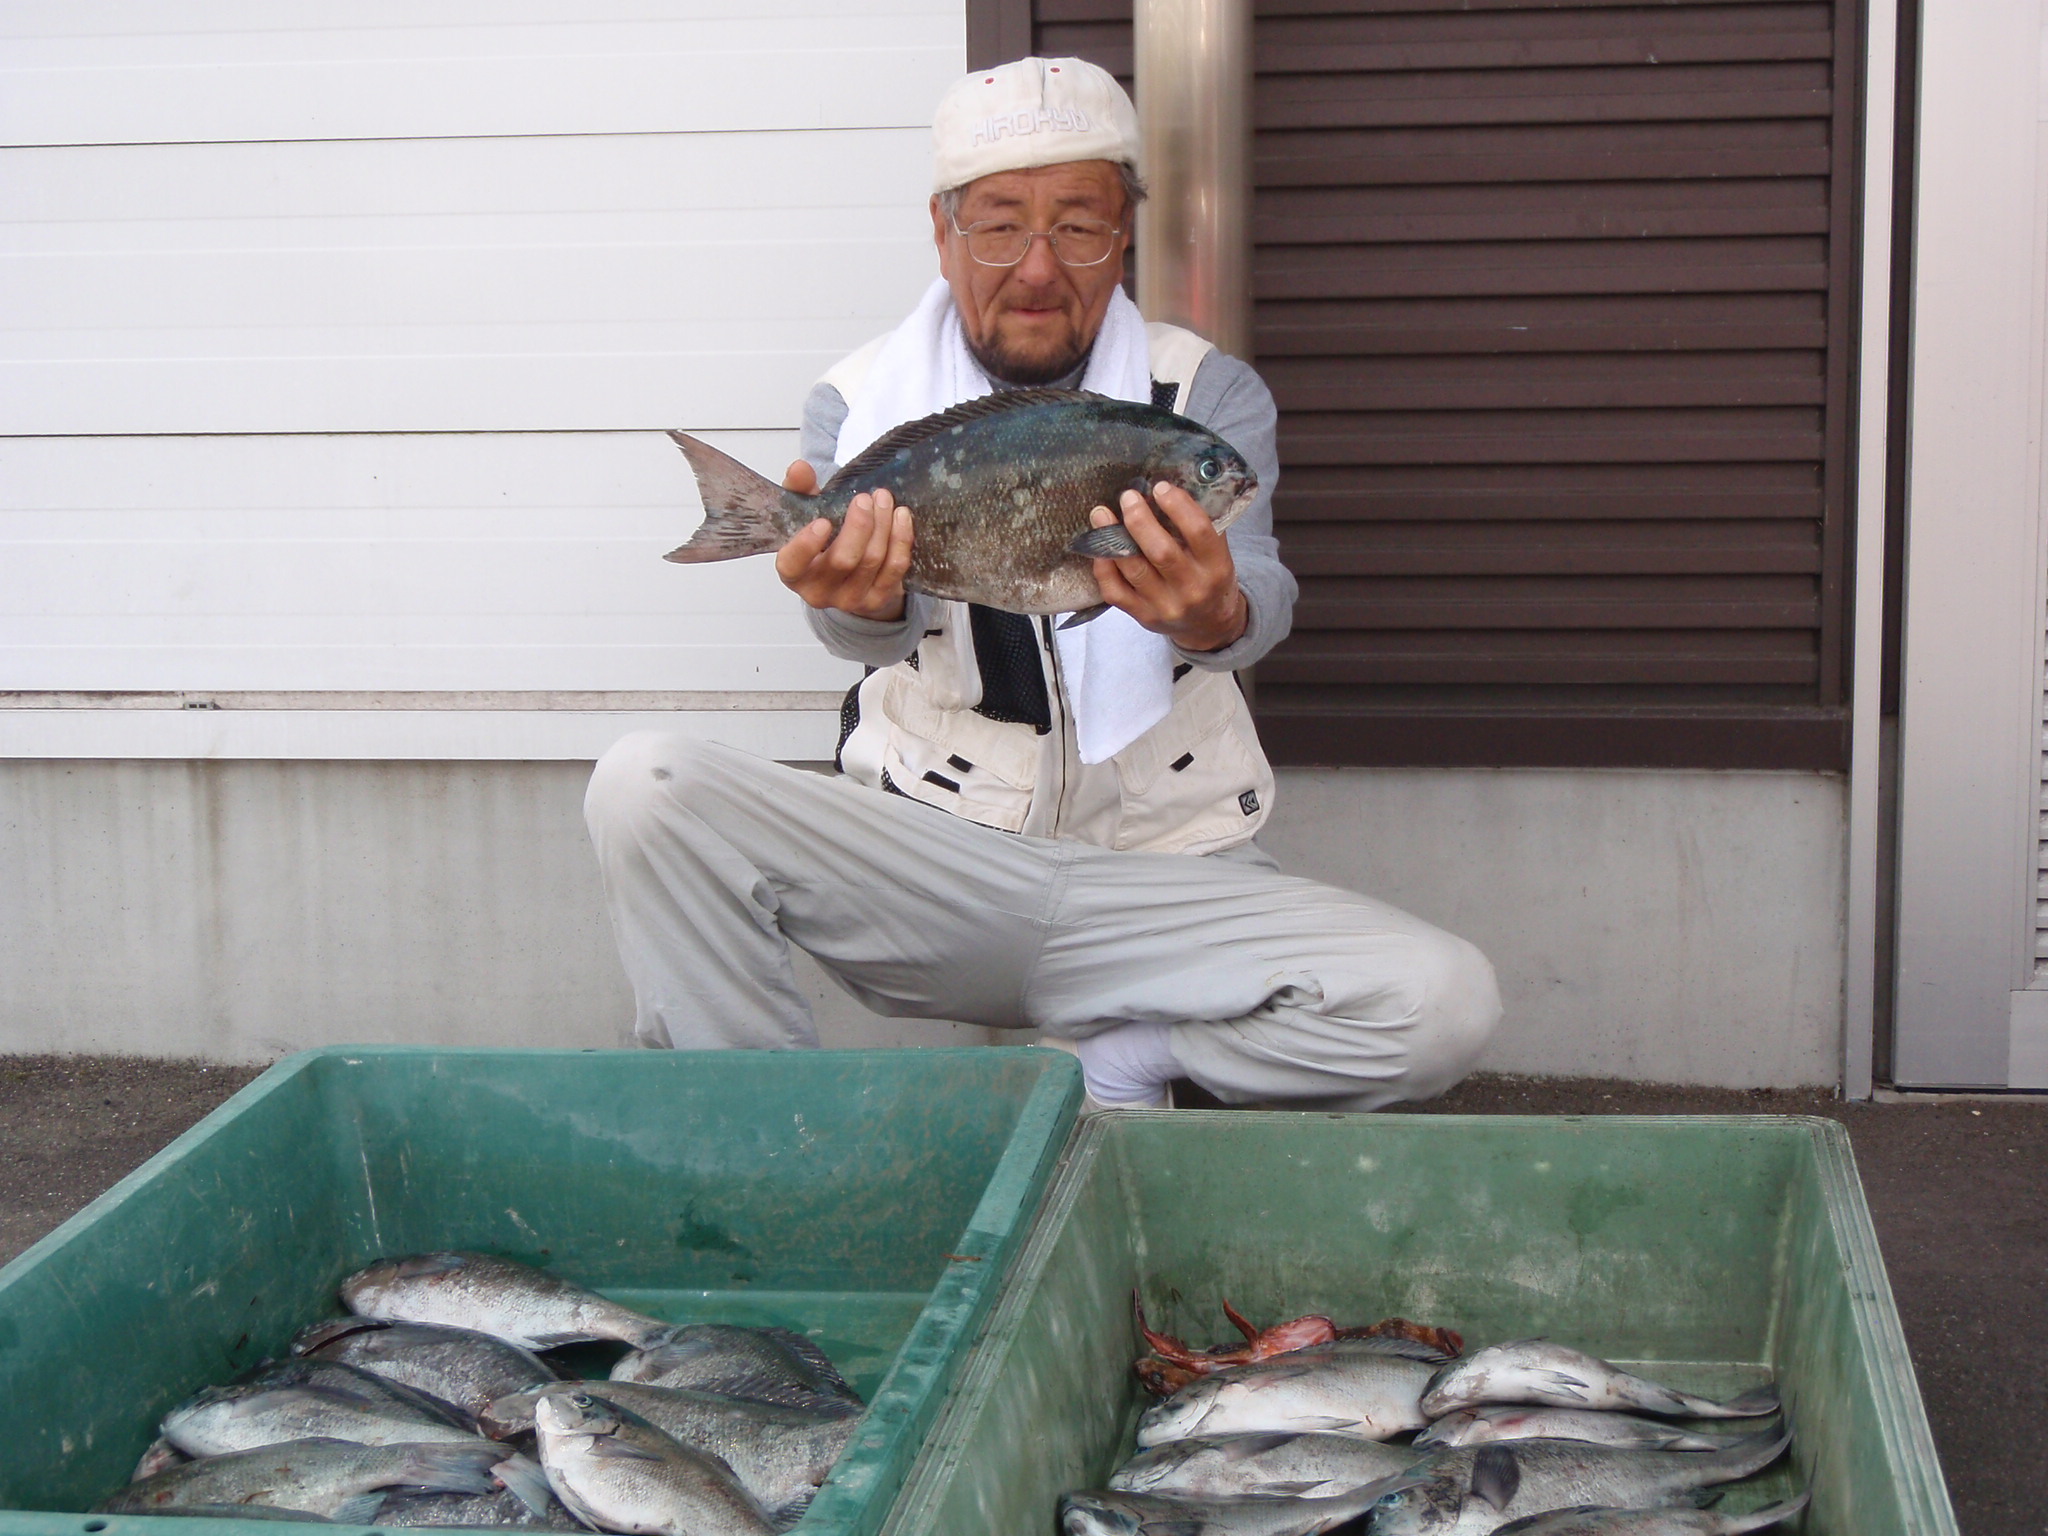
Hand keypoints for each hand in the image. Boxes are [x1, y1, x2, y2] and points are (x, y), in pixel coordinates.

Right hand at [773, 459, 913, 621]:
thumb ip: (800, 489)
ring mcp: (850, 600)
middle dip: (859, 525)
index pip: (793, 563)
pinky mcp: (877, 600)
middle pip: (843, 560)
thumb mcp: (806, 512)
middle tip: (866, 498)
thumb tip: (799, 468)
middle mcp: (819, 592)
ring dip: (882, 525)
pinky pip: (895, 568)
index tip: (823, 521)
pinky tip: (901, 516)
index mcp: (794, 572)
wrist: (847, 571)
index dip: (806, 545)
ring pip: (872, 560)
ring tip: (884, 499)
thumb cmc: (822, 538)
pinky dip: (901, 538)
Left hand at [1089, 481, 1248, 652]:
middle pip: (1161, 551)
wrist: (1208, 625)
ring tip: (1101, 513)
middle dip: (1140, 520)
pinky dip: (1103, 566)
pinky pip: (1115, 591)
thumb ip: (1196, 526)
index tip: (1160, 487)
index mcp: (1216, 567)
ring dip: (1112, 538)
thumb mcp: (1217, 553)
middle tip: (1128, 496)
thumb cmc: (1209, 578)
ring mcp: (1165, 606)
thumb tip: (1163, 489)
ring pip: (1134, 570)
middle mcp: (1192, 589)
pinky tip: (1099, 546)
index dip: (1178, 505)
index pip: (1199, 531)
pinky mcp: (1142, 616)